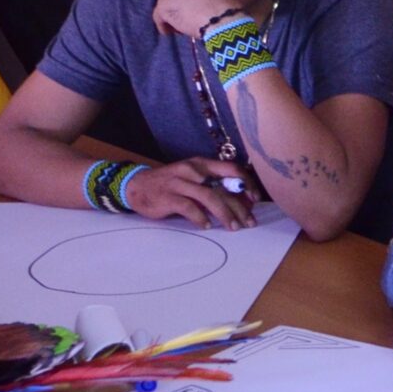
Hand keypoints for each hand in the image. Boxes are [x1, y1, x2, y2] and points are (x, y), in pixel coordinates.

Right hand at [123, 160, 255, 228]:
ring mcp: (180, 183)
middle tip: (249, 222)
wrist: (137, 186)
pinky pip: (189, 207)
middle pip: (223, 188)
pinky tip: (207, 226)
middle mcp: (193, 171)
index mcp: (202, 164)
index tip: (255, 199)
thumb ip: (214, 188)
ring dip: (225, 214)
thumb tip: (241, 203)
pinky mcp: (168, 196)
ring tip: (234, 227)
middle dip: (240, 207)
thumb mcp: (193, 179)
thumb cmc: (171, 185)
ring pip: (209, 197)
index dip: (246, 183)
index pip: (232, 169)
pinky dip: (200, 218)